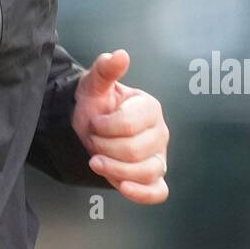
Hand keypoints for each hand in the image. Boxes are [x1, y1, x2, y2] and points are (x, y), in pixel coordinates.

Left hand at [72, 49, 169, 203]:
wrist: (89, 126)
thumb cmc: (96, 104)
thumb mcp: (94, 85)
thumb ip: (105, 69)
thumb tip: (120, 55)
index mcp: (150, 108)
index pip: (129, 125)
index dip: (104, 127)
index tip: (95, 122)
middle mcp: (160, 132)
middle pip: (135, 151)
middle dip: (105, 148)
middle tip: (93, 141)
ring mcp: (159, 156)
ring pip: (146, 172)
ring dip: (115, 170)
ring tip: (95, 162)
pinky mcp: (154, 178)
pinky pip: (157, 192)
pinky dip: (142, 193)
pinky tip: (124, 187)